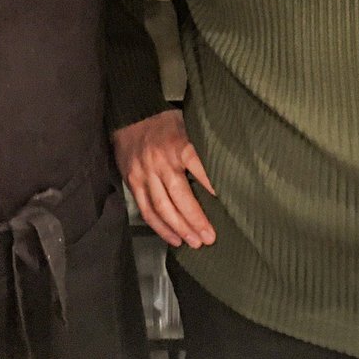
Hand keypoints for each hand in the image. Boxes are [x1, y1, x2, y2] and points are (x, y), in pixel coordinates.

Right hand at [112, 109, 215, 248]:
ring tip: (194, 242)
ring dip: (179, 228)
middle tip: (209, 237)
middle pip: (180, 196)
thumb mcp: (188, 125)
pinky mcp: (132, 181)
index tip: (227, 203)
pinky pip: (146, 209)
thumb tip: (227, 167)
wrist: (131, 115)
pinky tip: (173, 238)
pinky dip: (159, 227)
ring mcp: (144, 173)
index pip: (200, 169)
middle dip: (195, 220)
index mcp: (178, 145)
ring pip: (162, 207)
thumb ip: (203, 147)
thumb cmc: (165, 122)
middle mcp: (160, 161)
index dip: (212, 188)